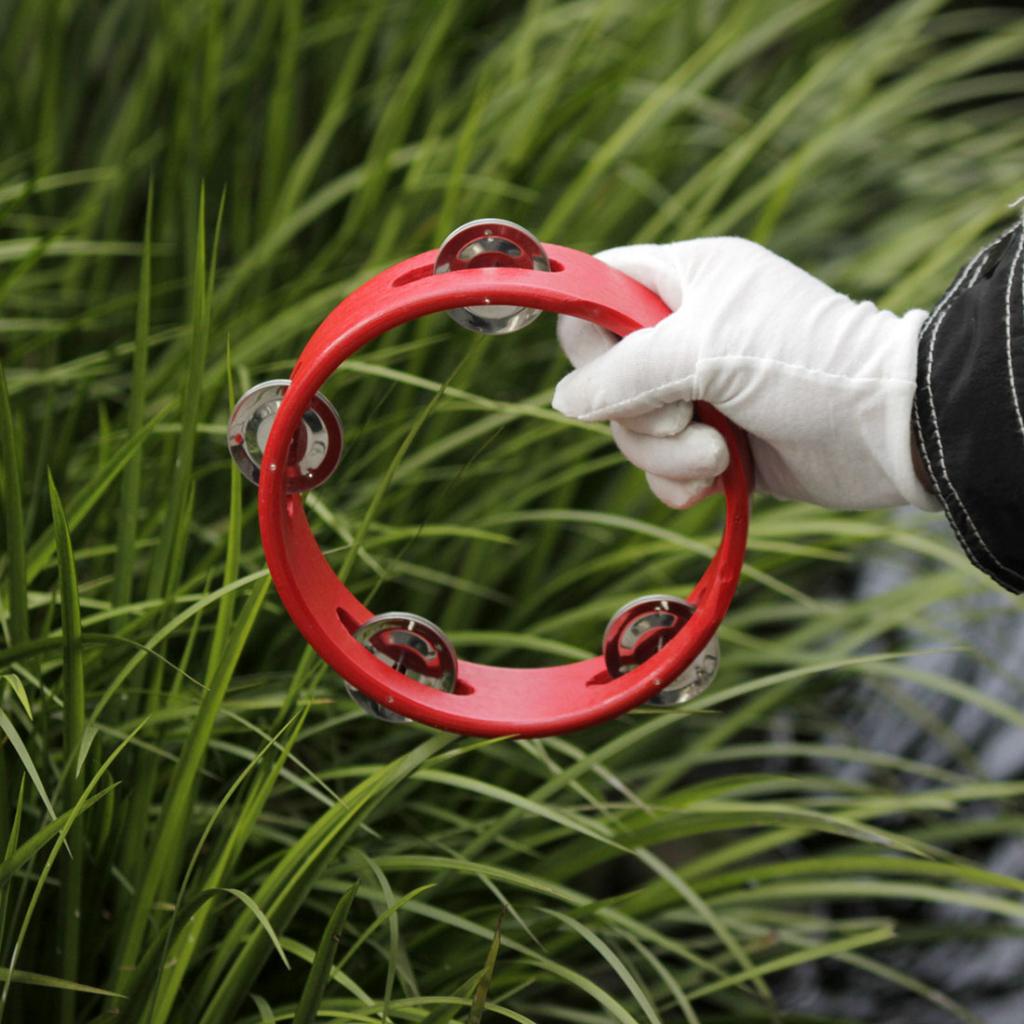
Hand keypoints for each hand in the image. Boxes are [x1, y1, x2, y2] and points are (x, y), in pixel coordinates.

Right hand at [553, 237, 938, 510]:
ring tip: (721, 453)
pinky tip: (717, 479)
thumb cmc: (805, 363)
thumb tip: (565, 402)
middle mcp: (684, 332)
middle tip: (688, 414)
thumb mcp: (707, 350)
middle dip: (638, 412)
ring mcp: (699, 391)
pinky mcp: (713, 441)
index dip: (589, 332)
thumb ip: (625, 372)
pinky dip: (681, 480)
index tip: (608, 367)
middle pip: (605, 377)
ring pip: (631, 430)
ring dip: (669, 453)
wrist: (885, 429)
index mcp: (685, 281)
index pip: (599, 291)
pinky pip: (662, 467)